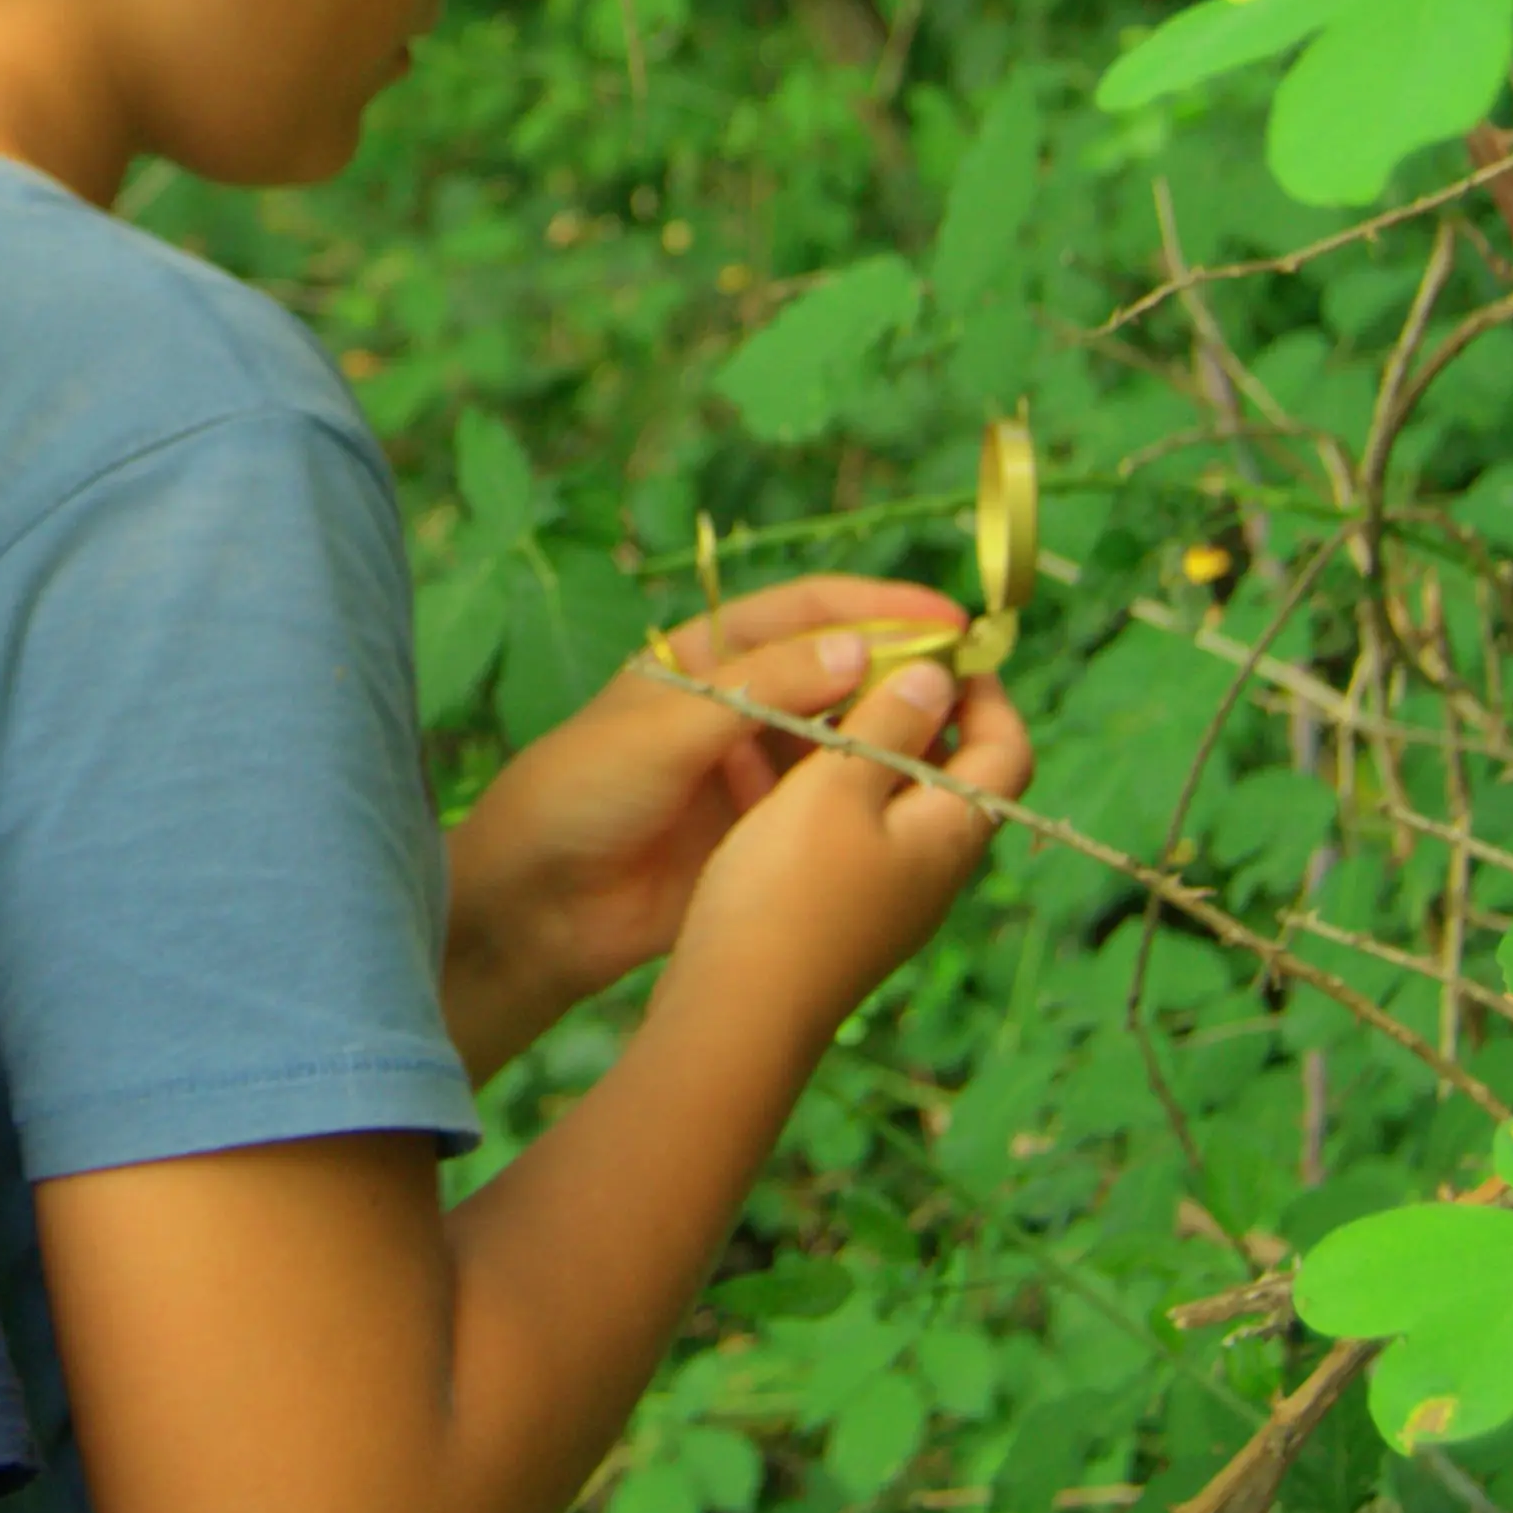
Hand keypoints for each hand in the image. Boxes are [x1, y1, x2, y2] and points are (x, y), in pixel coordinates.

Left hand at [440, 577, 966, 1070]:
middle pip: (843, 673)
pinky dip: (872, 797)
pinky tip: (918, 803)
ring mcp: (756, 769)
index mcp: (711, 656)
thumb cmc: (579, 791)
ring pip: (847, 740)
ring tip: (964, 745)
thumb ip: (761, 691)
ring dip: (900, 738)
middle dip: (908, 674)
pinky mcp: (763, 831)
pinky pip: (832, 802)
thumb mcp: (667, 729)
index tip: (953, 623)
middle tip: (978, 688)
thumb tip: (859, 650)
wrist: (535, 902)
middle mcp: (743, 704)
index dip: (883, 610)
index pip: (812, 612)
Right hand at [675, 655, 1036, 1049]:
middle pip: (951, 774)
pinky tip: (761, 771)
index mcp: (951, 832)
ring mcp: (888, 898)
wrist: (738, 1013)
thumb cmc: (789, 890)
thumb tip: (938, 676)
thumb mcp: (838, 788)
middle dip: (915, 712)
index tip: (941, 646)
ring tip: (804, 707)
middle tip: (863, 666)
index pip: (1006, 750)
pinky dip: (820, 791)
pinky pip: (847, 834)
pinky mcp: (841, 915)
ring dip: (858, 748)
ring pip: (891, 802)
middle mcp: (933, 868)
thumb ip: (889, 726)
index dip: (985, 692)